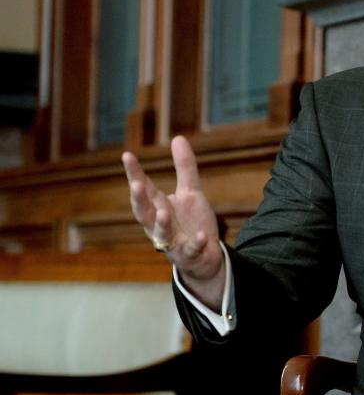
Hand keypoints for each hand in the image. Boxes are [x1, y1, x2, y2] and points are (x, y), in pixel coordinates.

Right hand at [122, 136, 224, 307]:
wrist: (205, 256)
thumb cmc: (191, 222)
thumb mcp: (191, 192)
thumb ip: (185, 168)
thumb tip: (178, 138)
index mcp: (158, 207)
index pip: (143, 188)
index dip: (134, 173)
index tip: (127, 155)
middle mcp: (159, 225)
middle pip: (143, 212)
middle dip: (139, 200)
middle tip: (136, 185)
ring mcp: (172, 242)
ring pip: (161, 234)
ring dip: (161, 223)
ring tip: (163, 212)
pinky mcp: (188, 254)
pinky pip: (191, 249)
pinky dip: (195, 243)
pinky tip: (201, 236)